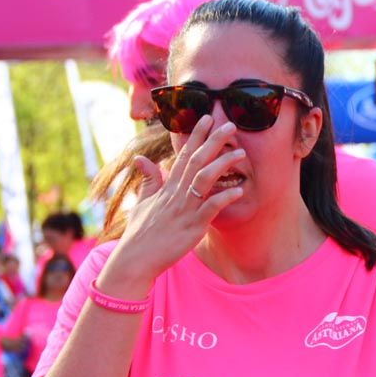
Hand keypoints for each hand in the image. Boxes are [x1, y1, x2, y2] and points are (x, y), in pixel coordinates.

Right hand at [101, 115, 245, 290]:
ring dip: (222, 165)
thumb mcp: (143, 202)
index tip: (207, 117)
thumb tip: (141, 158)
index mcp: (167, 187)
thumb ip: (148, 180)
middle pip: (196, 161)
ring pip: (203, 180)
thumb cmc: (140, 233)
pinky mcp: (192, 228)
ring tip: (240, 153)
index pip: (183, 155)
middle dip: (213, 141)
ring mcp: (185, 210)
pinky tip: (238, 190)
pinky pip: (209, 209)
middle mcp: (176, 194)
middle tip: (230, 124)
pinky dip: (223, 199)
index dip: (196, 135)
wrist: (135, 259)